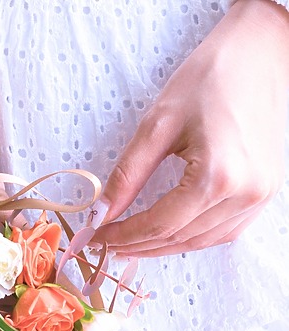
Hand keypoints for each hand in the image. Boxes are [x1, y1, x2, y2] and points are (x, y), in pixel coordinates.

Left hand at [92, 0, 288, 256]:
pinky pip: (222, 232)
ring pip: (200, 241)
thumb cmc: (209, 79)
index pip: (159, 224)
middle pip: (178, 238)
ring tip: (131, 244)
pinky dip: (190, 238)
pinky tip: (168, 235)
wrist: (258, 55)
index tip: (95, 236)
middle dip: (138, 245)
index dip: (123, 235)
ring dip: (162, 246)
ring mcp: (259, 197)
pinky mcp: (263, 193)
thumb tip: (100, 213)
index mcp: (218, 176)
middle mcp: (244, 194)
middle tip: (108, 244)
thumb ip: (127, 176)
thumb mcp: (157, 126)